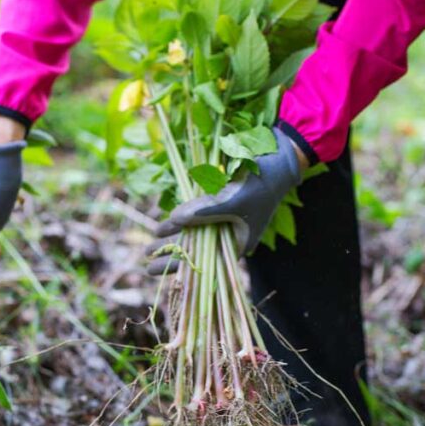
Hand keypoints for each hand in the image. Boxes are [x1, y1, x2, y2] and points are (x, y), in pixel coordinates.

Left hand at [150, 126, 305, 273]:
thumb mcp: (232, 199)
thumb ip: (204, 210)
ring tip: (152, 237)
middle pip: (195, 249)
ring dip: (174, 234)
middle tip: (145, 256)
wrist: (280, 157)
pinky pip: (198, 215)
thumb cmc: (261, 183)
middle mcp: (229, 235)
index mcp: (237, 244)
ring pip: (194, 231)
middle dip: (170, 252)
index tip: (152, 268)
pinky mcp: (222, 202)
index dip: (176, 265)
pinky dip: (183, 217)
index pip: (201, 261)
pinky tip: (166, 218)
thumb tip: (174, 218)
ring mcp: (226, 219)